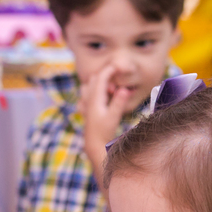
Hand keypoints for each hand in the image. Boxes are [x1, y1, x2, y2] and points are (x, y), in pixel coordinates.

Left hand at [80, 60, 135, 175]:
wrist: (94, 145)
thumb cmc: (104, 133)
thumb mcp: (113, 117)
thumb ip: (119, 102)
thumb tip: (125, 89)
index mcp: (94, 98)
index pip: (101, 77)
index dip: (110, 69)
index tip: (119, 67)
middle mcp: (88, 99)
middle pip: (95, 79)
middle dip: (106, 76)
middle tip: (118, 85)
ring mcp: (86, 104)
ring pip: (89, 85)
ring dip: (100, 83)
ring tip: (110, 92)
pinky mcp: (87, 109)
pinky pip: (88, 94)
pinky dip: (95, 91)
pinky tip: (104, 99)